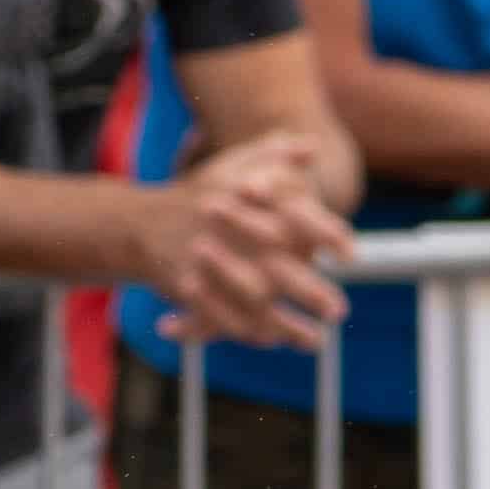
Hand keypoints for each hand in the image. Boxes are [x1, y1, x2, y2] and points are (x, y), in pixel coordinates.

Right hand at [149, 136, 350, 345]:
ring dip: (285, 325)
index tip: (351, 252)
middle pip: (274, 264)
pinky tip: (273, 341)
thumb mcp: (232, 164)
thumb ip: (275, 154)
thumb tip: (314, 147)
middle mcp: (223, 229)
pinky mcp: (186, 288)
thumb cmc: (197, 194)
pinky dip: (247, 332)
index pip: (290, 212)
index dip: (324, 233)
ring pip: (250, 300)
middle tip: (340, 310)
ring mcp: (203, 261)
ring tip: (317, 340)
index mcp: (239, 195)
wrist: (138, 223)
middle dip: (308, 290)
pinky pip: (220, 317)